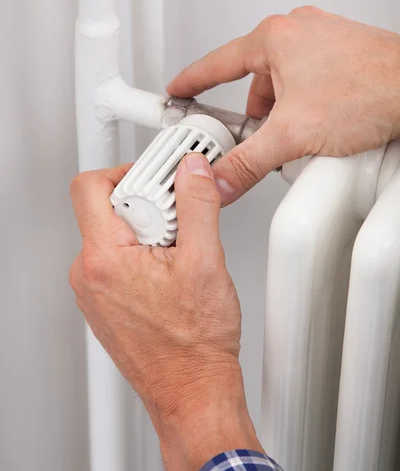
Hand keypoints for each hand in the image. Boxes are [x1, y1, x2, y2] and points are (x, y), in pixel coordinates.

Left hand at [69, 153, 262, 469]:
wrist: (193, 390)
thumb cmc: (194, 344)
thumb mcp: (205, 261)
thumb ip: (197, 204)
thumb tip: (192, 171)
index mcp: (104, 258)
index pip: (91, 186)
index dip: (128, 171)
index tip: (160, 178)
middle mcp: (89, 274)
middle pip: (106, 208)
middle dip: (147, 204)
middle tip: (179, 218)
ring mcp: (94, 291)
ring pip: (115, 234)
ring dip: (148, 230)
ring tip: (180, 251)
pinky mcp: (105, 302)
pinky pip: (117, 259)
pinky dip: (144, 253)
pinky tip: (172, 270)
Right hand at [168, 6, 399, 203]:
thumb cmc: (371, 91)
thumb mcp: (294, 135)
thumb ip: (248, 161)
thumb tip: (222, 178)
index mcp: (276, 38)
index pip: (217, 63)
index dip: (192, 81)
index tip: (178, 89)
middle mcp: (298, 32)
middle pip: (255, 81)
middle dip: (256, 117)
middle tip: (257, 140)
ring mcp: (323, 41)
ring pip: (285, 85)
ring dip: (285, 115)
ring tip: (300, 138)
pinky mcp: (342, 55)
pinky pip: (309, 84)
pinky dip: (307, 108)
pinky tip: (321, 129)